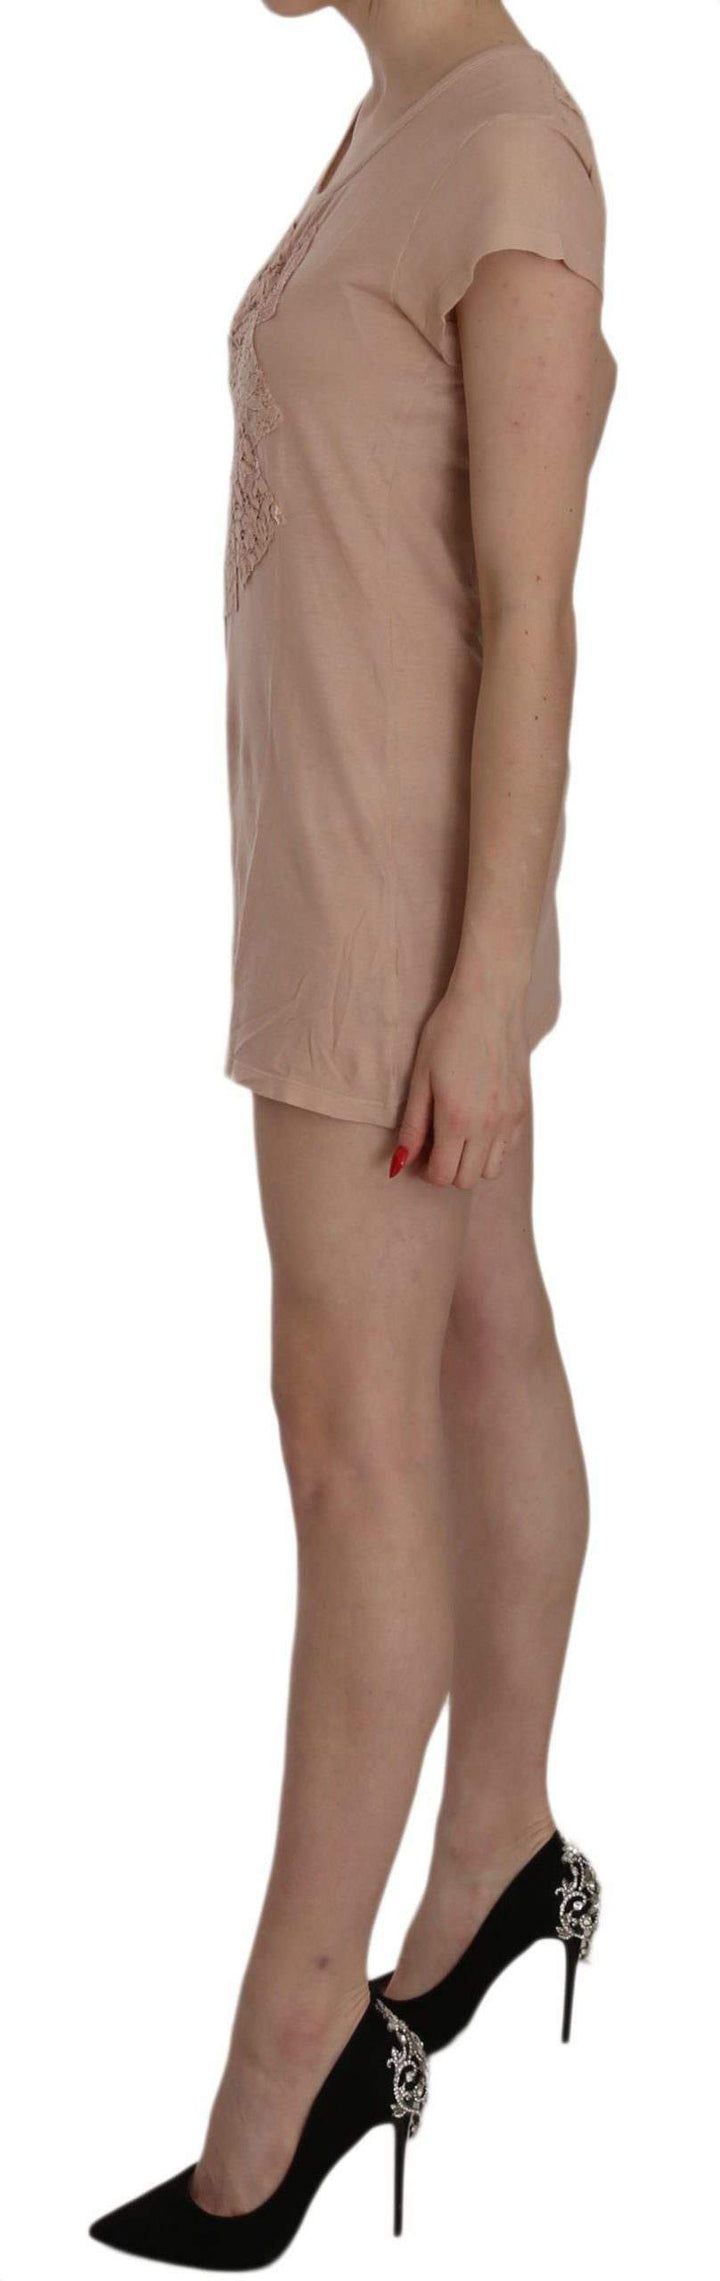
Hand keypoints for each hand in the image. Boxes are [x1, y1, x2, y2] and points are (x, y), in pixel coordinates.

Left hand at [390, 978, 530, 1188]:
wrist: (490, 1002)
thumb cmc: (447, 1032)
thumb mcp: (420, 1077)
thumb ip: (412, 1125)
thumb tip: (399, 1163)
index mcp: (456, 1119)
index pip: (443, 1176)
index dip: (426, 1171)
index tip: (420, 1154)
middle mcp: (488, 1125)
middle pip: (467, 1180)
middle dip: (448, 1169)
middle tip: (437, 1144)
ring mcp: (510, 1118)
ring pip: (492, 1170)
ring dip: (473, 1162)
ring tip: (459, 1135)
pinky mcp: (523, 1108)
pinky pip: (509, 1148)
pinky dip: (493, 1146)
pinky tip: (479, 1122)